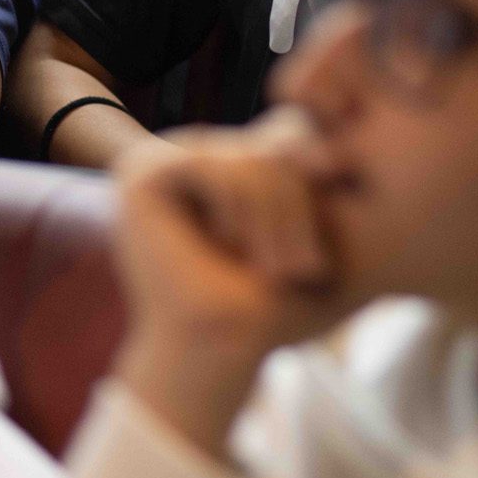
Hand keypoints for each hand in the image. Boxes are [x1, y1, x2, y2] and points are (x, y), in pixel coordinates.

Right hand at [111, 108, 352, 455]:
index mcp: (228, 152)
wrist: (220, 349)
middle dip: (297, 207)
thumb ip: (305, 164)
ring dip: (275, 219)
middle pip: (273, 143)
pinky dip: (236, 210)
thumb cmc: (267, 297)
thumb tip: (336, 128)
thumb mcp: (300, 218)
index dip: (314, 178)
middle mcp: (192, 147)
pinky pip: (215, 164)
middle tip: (303, 269)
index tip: (320, 244)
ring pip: (250, 157)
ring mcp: (161, 154)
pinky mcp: (141, 172)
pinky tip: (230, 246)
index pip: (290, 131)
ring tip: (277, 269)